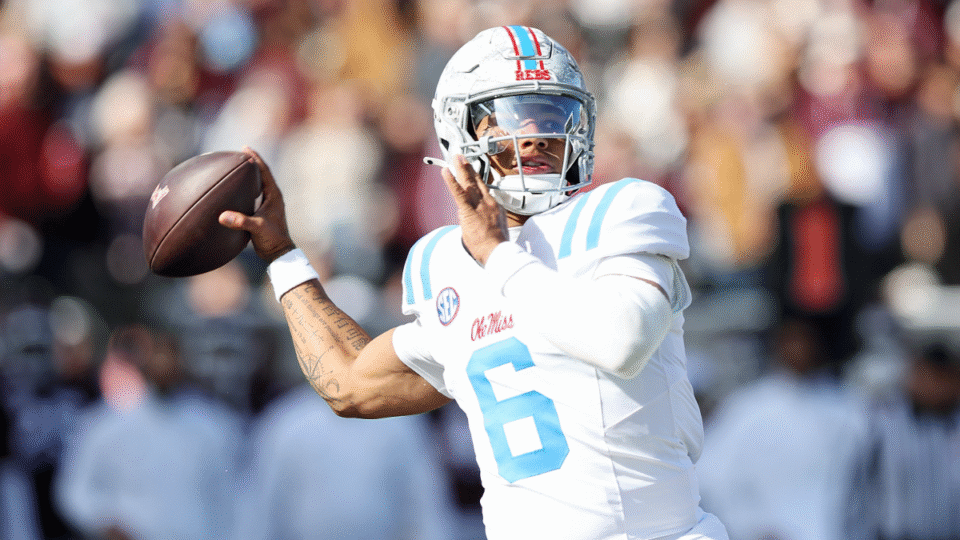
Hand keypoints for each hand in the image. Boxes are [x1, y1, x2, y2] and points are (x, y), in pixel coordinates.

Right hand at [218, 147, 295, 261]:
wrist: (279, 253)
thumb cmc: (272, 240)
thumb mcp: (256, 229)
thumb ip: (241, 221)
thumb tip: (222, 216)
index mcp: (274, 196)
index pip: (265, 172)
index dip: (255, 159)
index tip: (245, 148)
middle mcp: (273, 197)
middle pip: (262, 174)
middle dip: (252, 163)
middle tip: (240, 153)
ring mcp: (269, 204)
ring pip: (259, 184)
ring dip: (250, 175)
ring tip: (238, 166)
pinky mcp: (264, 211)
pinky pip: (254, 194)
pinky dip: (246, 187)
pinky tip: (237, 188)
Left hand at [441, 154, 508, 264]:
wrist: (497, 251)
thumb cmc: (497, 245)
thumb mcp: (497, 230)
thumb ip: (489, 221)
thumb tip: (482, 222)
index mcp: (495, 207)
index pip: (484, 190)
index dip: (477, 180)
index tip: (472, 173)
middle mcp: (488, 202)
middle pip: (477, 182)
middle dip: (469, 169)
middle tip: (462, 158)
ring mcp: (479, 205)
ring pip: (468, 183)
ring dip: (461, 169)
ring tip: (456, 158)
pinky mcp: (469, 210)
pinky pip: (458, 193)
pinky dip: (451, 181)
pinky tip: (445, 172)